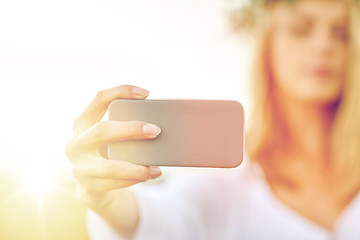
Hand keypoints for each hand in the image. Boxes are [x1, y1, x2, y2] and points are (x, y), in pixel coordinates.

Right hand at [64, 85, 161, 208]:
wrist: (93, 185)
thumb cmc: (108, 152)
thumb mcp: (111, 137)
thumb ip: (124, 127)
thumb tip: (157, 124)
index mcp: (82, 123)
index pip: (99, 99)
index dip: (121, 91)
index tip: (146, 93)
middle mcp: (75, 143)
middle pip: (102, 130)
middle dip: (131, 129)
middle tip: (156, 130)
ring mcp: (79, 166)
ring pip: (109, 166)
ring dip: (137, 167)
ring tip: (156, 168)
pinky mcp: (87, 186)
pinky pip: (114, 183)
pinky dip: (134, 180)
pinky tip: (148, 176)